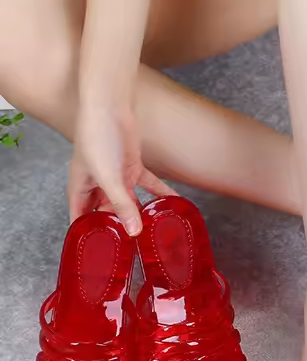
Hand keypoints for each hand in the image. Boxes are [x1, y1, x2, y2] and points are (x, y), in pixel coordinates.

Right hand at [68, 104, 174, 235]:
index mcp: (80, 187)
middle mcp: (98, 183)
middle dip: (118, 227)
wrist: (110, 108)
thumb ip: (121, 205)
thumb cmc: (97, 138)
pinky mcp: (133, 166)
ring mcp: (117, 175)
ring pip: (129, 200)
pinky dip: (160, 193)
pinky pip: (148, 185)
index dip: (87, 234)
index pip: (80, 216)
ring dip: (141, 213)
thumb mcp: (108, 178)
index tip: (97, 252)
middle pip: (106, 211)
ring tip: (153, 231)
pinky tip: (173, 203)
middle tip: (131, 247)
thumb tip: (134, 232)